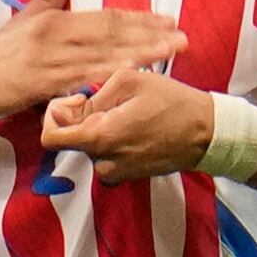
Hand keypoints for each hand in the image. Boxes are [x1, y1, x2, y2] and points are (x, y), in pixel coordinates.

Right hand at [0, 0, 185, 123]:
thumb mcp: (21, 21)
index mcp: (53, 20)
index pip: (104, 17)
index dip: (138, 18)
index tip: (167, 20)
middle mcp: (55, 35)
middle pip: (110, 33)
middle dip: (149, 34)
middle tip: (182, 36)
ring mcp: (48, 60)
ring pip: (102, 55)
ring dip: (138, 54)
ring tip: (168, 54)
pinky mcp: (40, 84)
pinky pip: (80, 80)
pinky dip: (106, 77)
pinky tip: (129, 78)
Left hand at [40, 64, 231, 183]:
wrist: (207, 133)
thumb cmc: (171, 102)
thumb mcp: (128, 81)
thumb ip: (90, 97)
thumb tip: (65, 110)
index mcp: (99, 139)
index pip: (50, 136)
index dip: (55, 114)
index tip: (77, 101)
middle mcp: (103, 163)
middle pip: (71, 139)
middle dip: (82, 118)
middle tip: (111, 101)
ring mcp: (115, 173)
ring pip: (88, 146)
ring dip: (99, 127)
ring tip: (128, 113)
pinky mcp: (126, 176)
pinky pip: (105, 155)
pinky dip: (112, 139)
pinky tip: (134, 126)